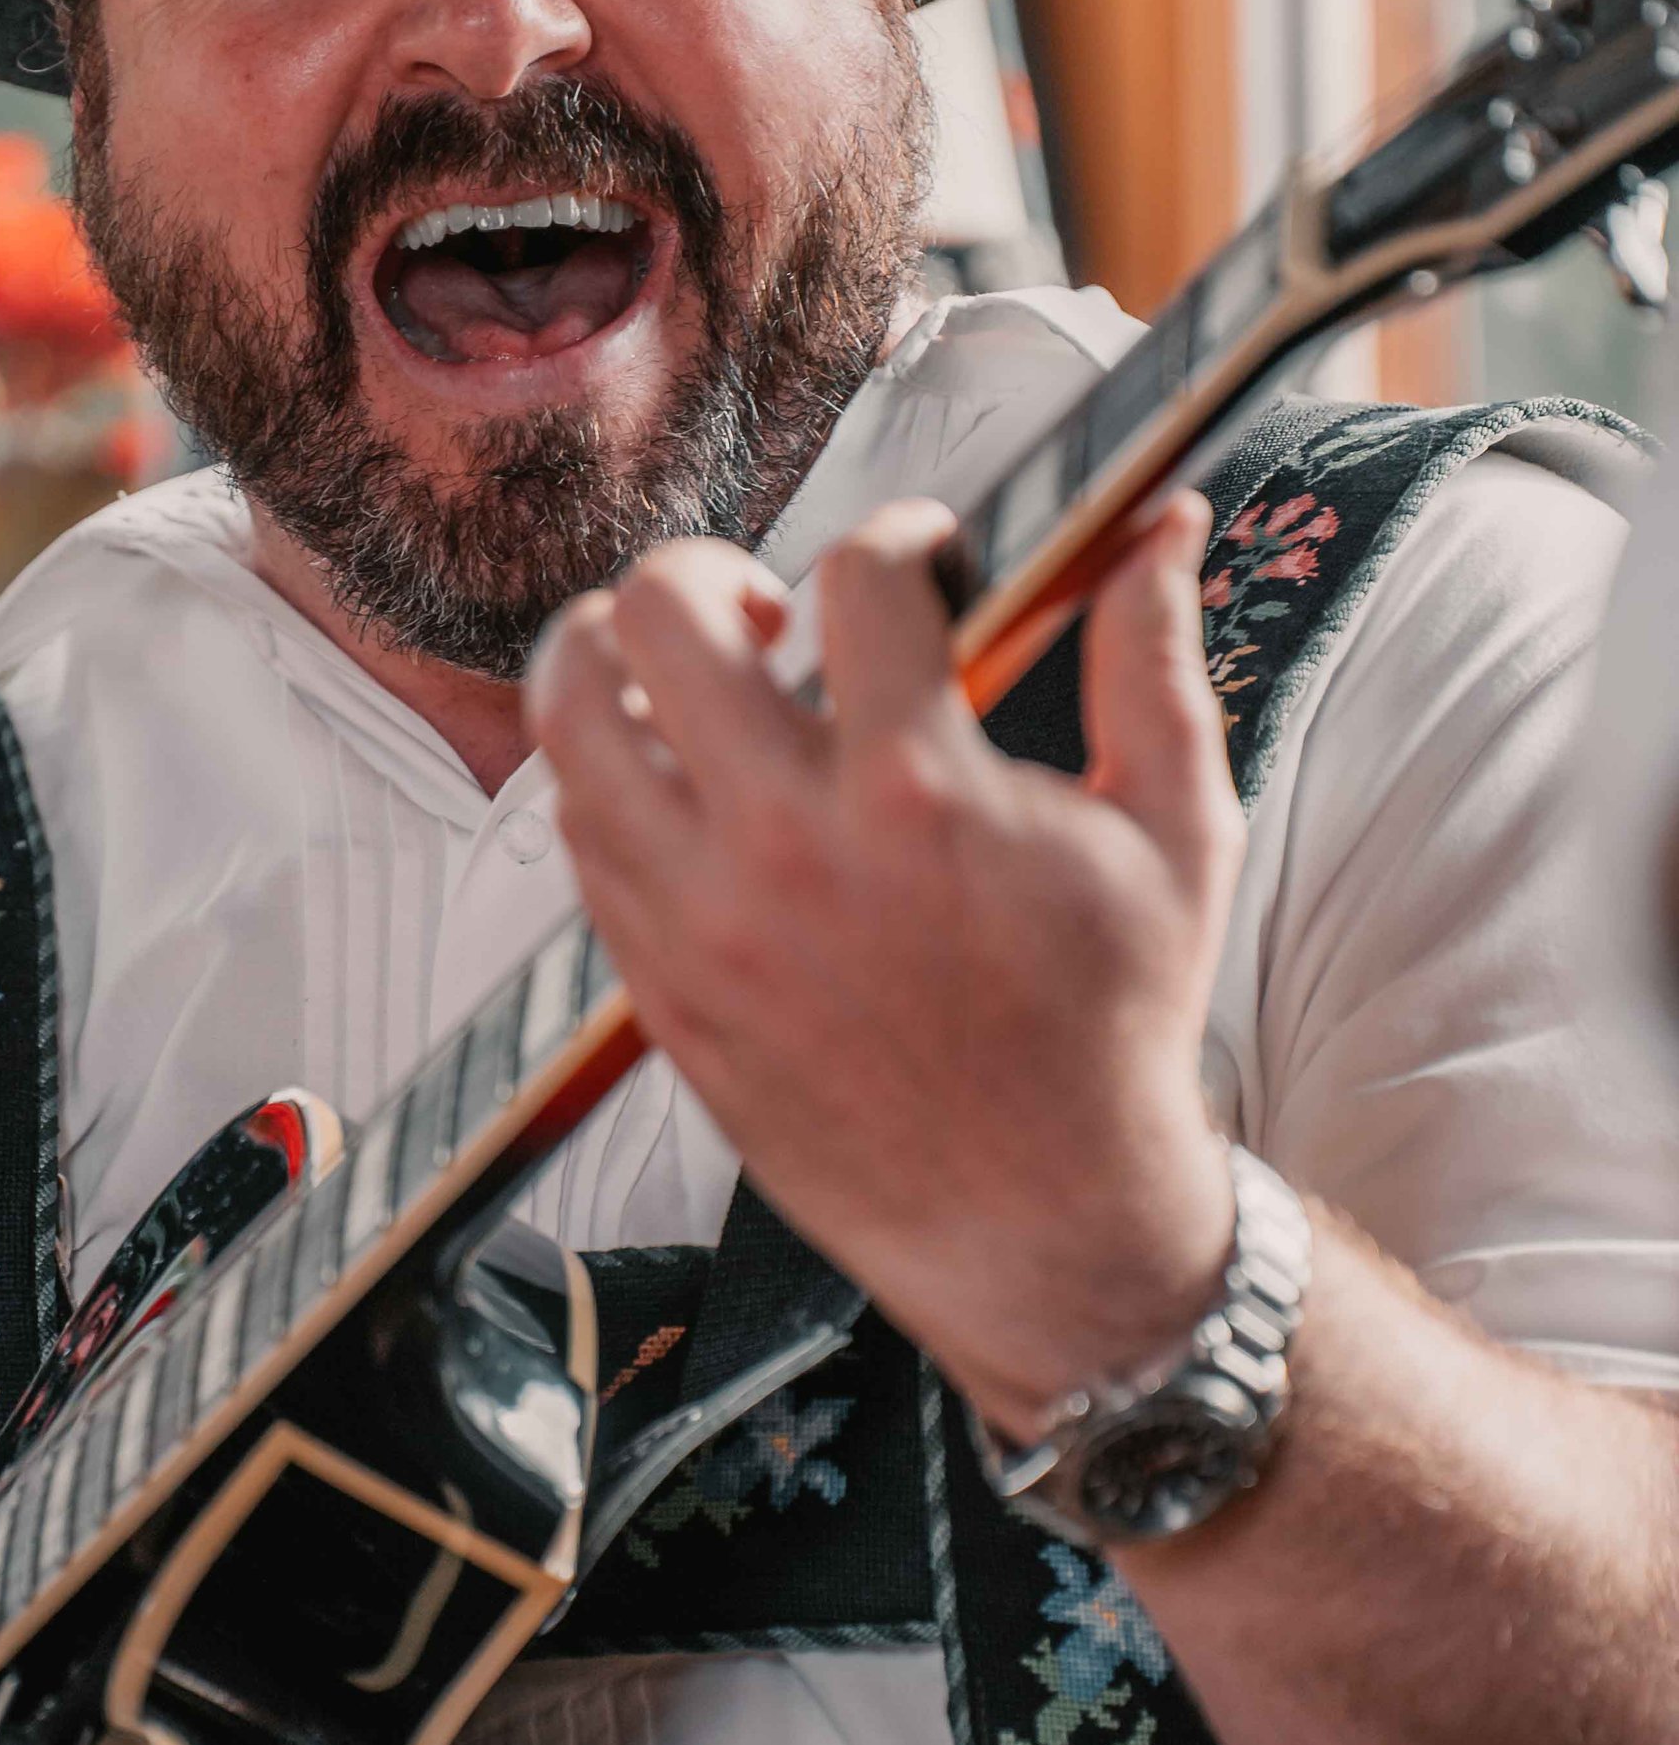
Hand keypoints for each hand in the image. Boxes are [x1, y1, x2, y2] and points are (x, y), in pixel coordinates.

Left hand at [527, 492, 1243, 1431]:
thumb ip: (1155, 661)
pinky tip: (688, 782)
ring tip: (688, 679)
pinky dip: (614, 775)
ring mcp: (699, 920)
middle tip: (775, 617)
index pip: (859, 575)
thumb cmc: (1111, 1027)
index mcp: (921, 794)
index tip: (927, 566)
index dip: (906, 536)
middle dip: (719, 573)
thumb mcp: (1175, 835)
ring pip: (571, 713)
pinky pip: (578, 829)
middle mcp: (784, 848)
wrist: (1039, 1220)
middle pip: (659, 608)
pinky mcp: (657, 983)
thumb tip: (1166, 524)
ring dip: (621, 660)